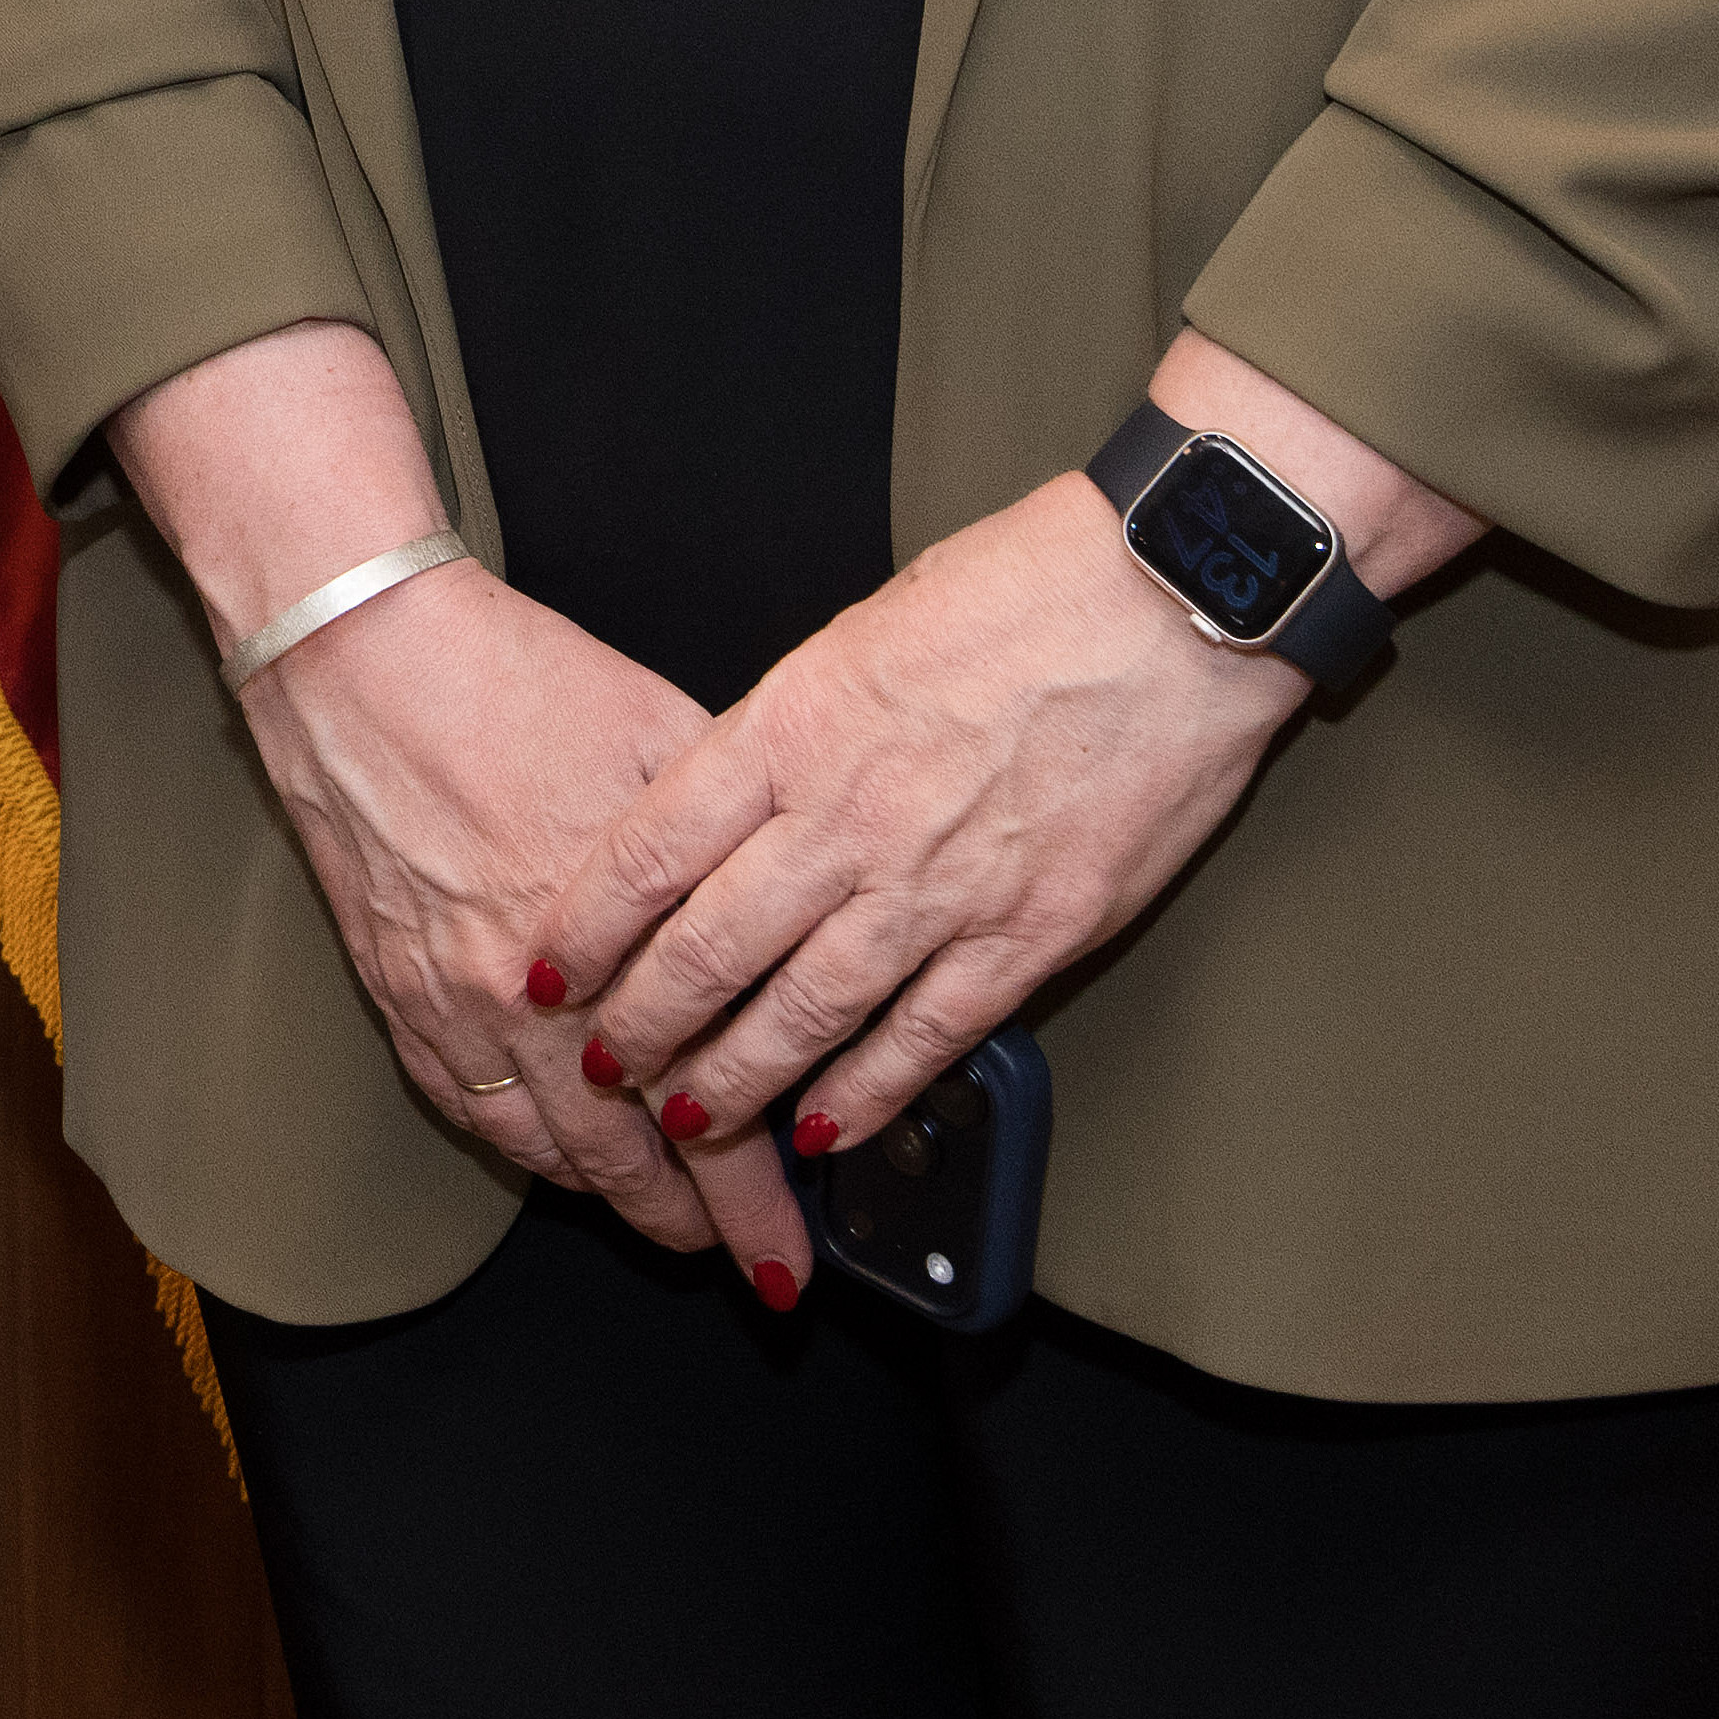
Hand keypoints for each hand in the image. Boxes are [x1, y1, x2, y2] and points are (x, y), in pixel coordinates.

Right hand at [234, 561, 810, 1285]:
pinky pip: (463, 1106)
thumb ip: (733, 846)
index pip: (707, 1112)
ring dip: (611, 1196)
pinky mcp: (392, 984)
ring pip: (542, 1148)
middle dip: (698, 1225)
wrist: (356, 647)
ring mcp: (449, 999)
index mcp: (614, 945)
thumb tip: (799, 907)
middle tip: (748, 1263)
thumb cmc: (508, 679)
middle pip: (627, 1157)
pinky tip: (556, 1154)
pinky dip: (520, 1146)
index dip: (758, 1197)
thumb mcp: (668, 740)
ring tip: (665, 1219)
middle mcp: (527, 998)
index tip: (793, 1247)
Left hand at [533, 476, 1298, 1194]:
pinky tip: (828, 1125)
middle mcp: (850, 816)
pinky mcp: (1034, 931)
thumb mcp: (857, 635)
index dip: (590, 923)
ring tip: (690, 1121)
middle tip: (599, 1068)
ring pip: (808, 1009)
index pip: (653, 848)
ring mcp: (942, 884)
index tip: (549, 966)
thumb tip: (735, 800)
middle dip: (643, 1023)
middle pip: (713, 946)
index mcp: (792, 727)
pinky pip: (930, 1033)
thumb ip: (792, 730)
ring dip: (739, 1078)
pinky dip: (872, 1090)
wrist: (1169, 598)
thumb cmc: (1020, 593)